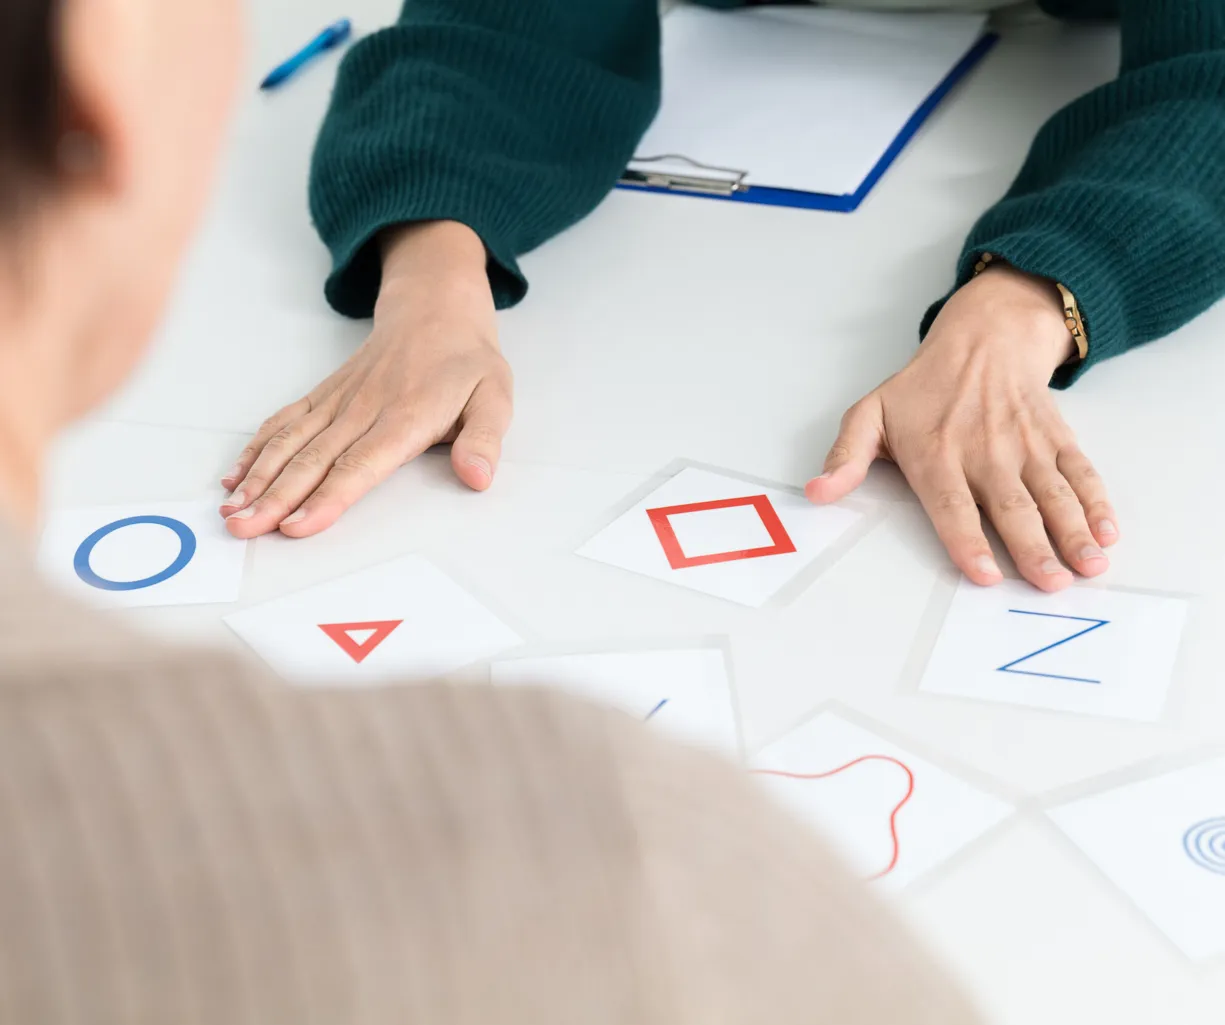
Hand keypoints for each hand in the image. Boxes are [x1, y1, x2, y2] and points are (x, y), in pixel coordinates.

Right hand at [220, 221, 511, 538]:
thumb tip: (478, 476)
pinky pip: (285, 421)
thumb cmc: (465, 361)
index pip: (361, 465)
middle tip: (244, 529)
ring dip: (258, 477)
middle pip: (313, 460)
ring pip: (291, 442)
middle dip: (275, 497)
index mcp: (406, 416)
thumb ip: (485, 440)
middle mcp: (364, 409)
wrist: (436, 308)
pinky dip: (258, 448)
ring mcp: (339, 400)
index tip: (297, 524)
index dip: (327, 497)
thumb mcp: (496, 397)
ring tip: (232, 510)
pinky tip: (236, 476)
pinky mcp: (325, 394)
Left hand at [807, 264, 1117, 592]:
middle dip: (1033, 548)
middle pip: (1011, 508)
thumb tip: (817, 491)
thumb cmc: (922, 389)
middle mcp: (985, 453)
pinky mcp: (1055, 439)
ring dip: (1073, 531)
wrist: (982, 340)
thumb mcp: (870, 414)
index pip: (953, 506)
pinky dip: (1097, 502)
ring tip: (1088, 566)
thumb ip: (846, 457)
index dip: (968, 541)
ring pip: (1052, 495)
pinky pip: (1079, 472)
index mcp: (937, 455)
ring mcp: (1025, 446)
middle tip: (1051, 583)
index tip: (984, 574)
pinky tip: (1107, 532)